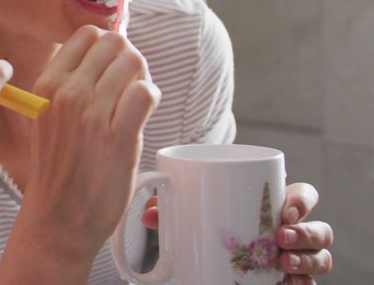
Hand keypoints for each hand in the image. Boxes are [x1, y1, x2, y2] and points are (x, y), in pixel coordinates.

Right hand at [16, 25, 159, 259]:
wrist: (58, 217)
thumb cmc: (58, 167)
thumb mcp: (47, 115)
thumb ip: (68, 83)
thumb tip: (104, 52)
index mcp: (46, 84)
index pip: (87, 35)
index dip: (107, 47)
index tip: (110, 67)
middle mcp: (67, 94)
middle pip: (114, 43)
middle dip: (127, 59)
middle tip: (126, 86)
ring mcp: (92, 115)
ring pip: (133, 62)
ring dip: (141, 78)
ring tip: (134, 104)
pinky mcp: (118, 138)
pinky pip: (145, 93)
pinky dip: (151, 97)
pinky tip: (142, 114)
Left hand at [143, 183, 332, 282]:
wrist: (208, 261)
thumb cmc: (206, 224)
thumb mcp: (191, 214)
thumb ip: (172, 210)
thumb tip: (149, 215)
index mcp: (273, 205)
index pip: (304, 195)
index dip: (303, 201)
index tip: (285, 209)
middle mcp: (292, 231)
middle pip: (320, 229)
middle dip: (306, 233)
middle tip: (280, 236)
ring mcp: (294, 257)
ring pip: (320, 257)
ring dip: (307, 260)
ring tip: (283, 262)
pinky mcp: (290, 280)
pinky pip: (309, 284)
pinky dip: (304, 284)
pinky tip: (291, 284)